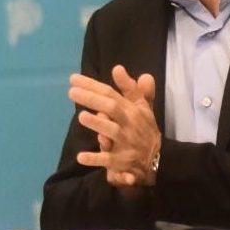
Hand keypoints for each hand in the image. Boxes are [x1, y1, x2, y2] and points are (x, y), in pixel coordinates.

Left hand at [68, 64, 160, 187]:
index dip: (93, 85)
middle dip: (93, 99)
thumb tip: (117, 68)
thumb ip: (131, 89)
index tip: (73, 79)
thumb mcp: (143, 108)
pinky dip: (95, 159)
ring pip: (112, 131)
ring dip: (98, 124)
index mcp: (132, 109)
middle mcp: (129, 124)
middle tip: (72, 92)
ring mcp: (126, 142)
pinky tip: (81, 157)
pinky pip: (108, 160)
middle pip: (111, 108)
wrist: (157, 160)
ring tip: (81, 116)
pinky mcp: (121, 161)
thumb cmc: (144, 129)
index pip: (111, 94)